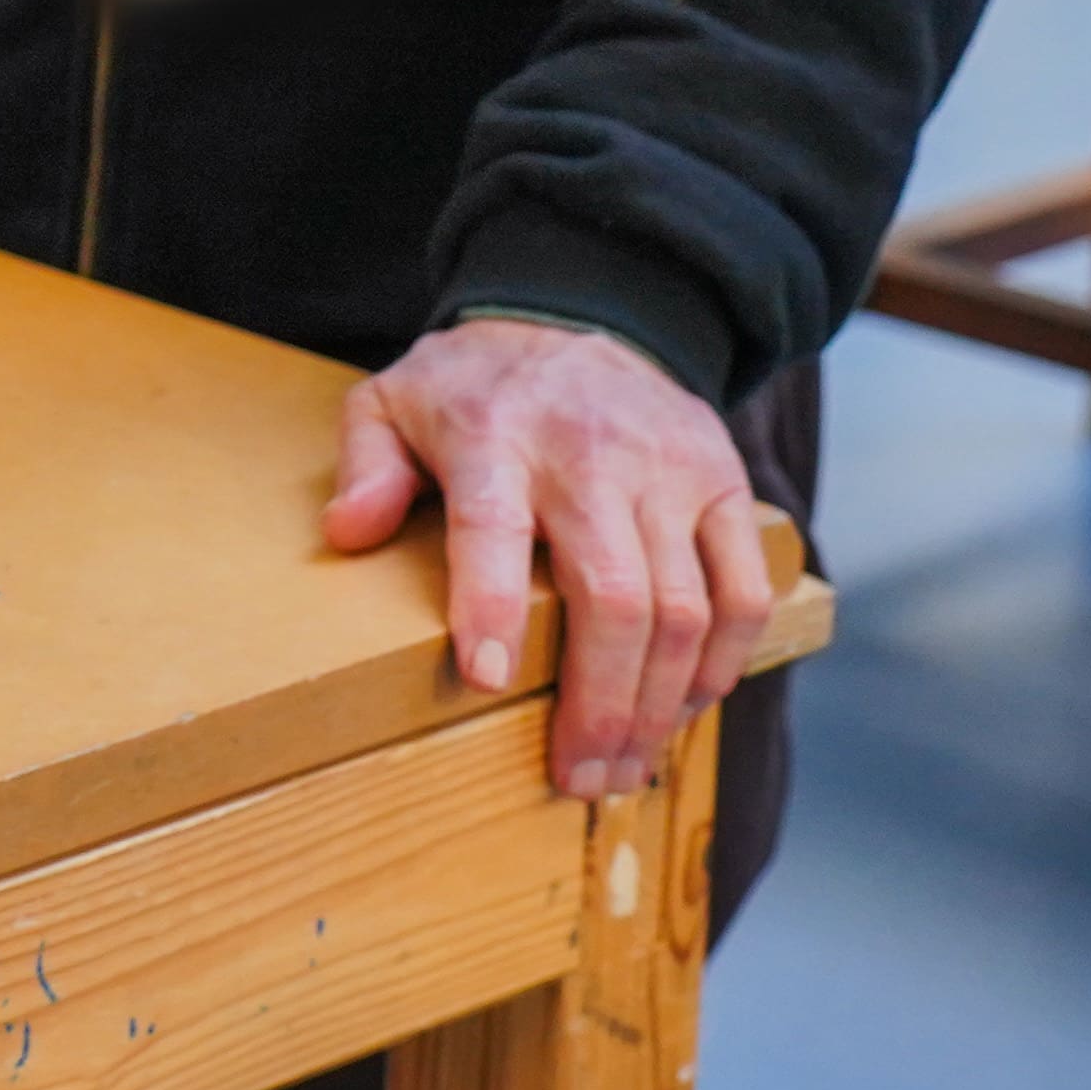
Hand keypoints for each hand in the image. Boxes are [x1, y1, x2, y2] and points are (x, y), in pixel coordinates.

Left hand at [320, 320, 777, 799]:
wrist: (582, 313)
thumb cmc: (475, 386)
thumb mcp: (391, 401)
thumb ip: (366, 464)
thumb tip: (347, 532)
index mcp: (493, 434)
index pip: (493, 524)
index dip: (491, 604)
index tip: (485, 678)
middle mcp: (590, 453)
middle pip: (613, 594)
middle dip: (599, 702)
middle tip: (578, 776)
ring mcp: (668, 470)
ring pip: (684, 608)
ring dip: (658, 705)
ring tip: (623, 767)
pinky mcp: (725, 483)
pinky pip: (744, 590)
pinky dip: (723, 662)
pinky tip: (685, 706)